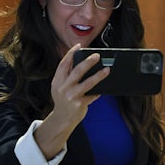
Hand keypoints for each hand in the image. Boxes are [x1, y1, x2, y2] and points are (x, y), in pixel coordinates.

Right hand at [34, 44, 108, 158]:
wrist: (62, 118)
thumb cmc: (63, 99)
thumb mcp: (59, 87)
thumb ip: (66, 76)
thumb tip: (82, 62)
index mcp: (57, 81)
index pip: (63, 64)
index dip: (71, 54)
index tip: (79, 46)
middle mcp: (63, 88)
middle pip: (77, 71)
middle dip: (88, 62)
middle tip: (97, 55)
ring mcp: (71, 96)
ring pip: (88, 83)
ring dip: (98, 75)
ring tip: (107, 70)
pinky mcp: (79, 104)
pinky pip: (92, 95)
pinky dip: (98, 91)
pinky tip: (103, 87)